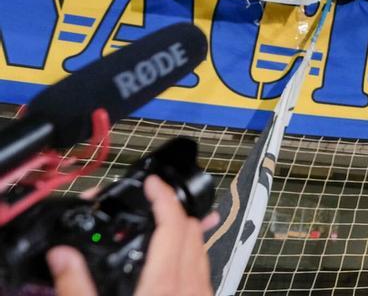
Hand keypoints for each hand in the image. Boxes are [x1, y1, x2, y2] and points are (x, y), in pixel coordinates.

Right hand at [47, 175, 216, 295]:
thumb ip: (77, 286)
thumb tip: (62, 256)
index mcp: (163, 284)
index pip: (173, 223)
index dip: (164, 196)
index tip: (152, 183)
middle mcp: (189, 286)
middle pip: (191, 231)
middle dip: (172, 210)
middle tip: (151, 201)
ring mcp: (201, 294)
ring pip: (202, 249)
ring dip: (184, 231)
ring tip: (163, 223)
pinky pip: (203, 269)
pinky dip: (190, 254)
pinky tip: (175, 258)